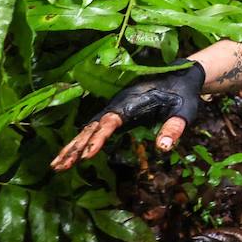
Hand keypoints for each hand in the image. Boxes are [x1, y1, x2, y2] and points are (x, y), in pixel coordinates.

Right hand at [50, 61, 205, 170]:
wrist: (181, 75)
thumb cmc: (183, 93)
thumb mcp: (184, 111)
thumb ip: (174, 128)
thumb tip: (162, 148)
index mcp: (132, 102)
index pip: (110, 122)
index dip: (98, 138)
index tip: (86, 155)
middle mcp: (118, 105)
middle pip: (92, 126)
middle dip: (75, 146)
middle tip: (59, 166)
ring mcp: (115, 109)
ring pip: (89, 128)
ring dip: (73, 146)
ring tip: (56, 166)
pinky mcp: (117, 114)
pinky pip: (96, 129)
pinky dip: (82, 142)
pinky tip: (72, 157)